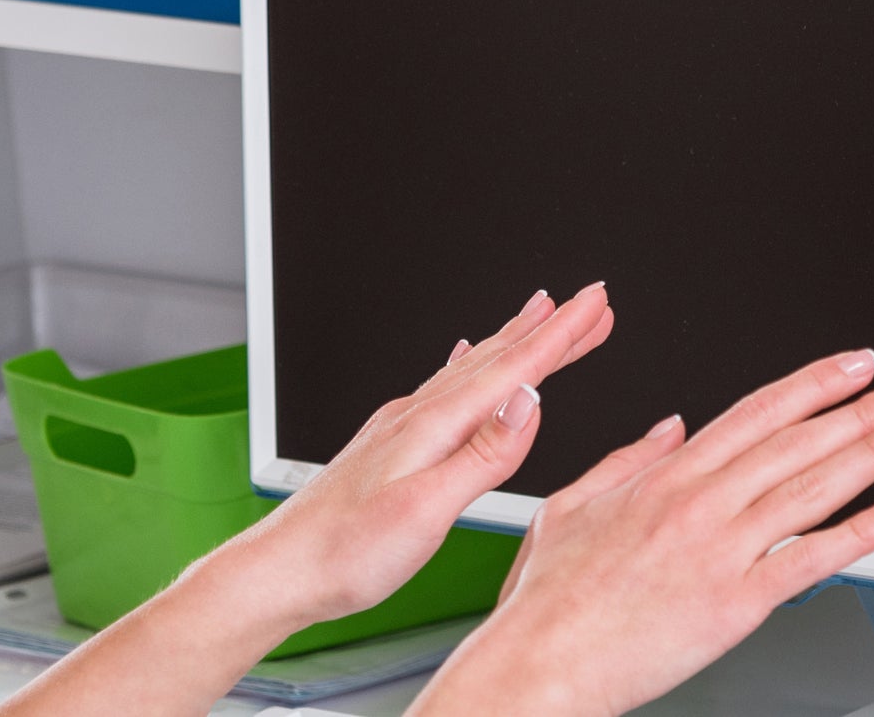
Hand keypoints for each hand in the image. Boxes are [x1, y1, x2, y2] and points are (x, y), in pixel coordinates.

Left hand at [226, 283, 614, 620]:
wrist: (277, 572)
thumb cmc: (344, 553)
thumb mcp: (426, 510)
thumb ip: (483, 455)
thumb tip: (530, 401)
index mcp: (433, 427)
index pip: (512, 369)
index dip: (561, 334)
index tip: (595, 302)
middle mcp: (416, 416)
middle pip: (496, 359)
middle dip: (549, 328)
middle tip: (591, 302)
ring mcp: (400, 428)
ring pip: (471, 369)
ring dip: (514, 341)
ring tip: (542, 316)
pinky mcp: (388, 445)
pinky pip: (443, 387)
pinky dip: (468, 364)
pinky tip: (462, 357)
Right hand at [414, 351, 873, 716]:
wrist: (540, 667)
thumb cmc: (546, 603)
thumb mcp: (570, 507)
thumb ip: (627, 459)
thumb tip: (670, 424)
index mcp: (664, 478)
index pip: (757, 412)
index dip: (814, 383)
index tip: (856, 365)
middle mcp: (699, 505)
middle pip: (798, 442)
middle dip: (862, 409)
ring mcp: (720, 552)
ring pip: (814, 488)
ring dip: (873, 453)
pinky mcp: (735, 604)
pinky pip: (811, 559)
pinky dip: (861, 532)